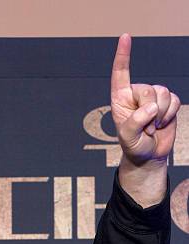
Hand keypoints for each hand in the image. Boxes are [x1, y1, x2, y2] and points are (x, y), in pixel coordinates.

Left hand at [111, 33, 180, 164]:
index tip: (125, 37)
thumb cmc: (133, 145)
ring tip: (152, 127)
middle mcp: (136, 94)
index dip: (123, 56)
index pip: (121, 74)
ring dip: (159, 115)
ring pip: (162, 94)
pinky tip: (161, 123)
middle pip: (148, 89)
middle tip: (145, 128)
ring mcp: (153, 96)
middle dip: (149, 111)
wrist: (149, 154)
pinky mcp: (167, 101)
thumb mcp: (128, 137)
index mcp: (120, 99)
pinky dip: (169, 115)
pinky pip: (174, 100)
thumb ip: (135, 121)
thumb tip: (150, 107)